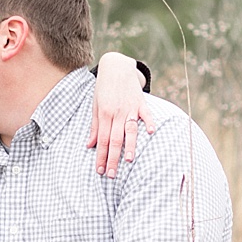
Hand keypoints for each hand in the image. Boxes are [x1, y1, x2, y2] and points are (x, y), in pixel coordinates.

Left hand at [86, 50, 153, 177]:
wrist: (116, 67)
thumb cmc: (103, 88)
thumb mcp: (95, 105)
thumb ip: (95, 126)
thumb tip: (90, 145)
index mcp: (104, 114)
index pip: (102, 140)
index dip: (101, 156)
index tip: (100, 170)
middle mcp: (117, 112)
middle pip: (115, 139)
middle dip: (113, 158)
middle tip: (112, 174)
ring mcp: (130, 107)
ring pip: (130, 130)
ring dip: (130, 145)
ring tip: (128, 160)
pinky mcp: (141, 102)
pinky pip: (146, 113)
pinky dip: (149, 122)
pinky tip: (152, 132)